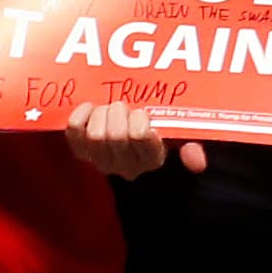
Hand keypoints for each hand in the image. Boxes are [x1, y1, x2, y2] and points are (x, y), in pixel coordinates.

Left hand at [66, 100, 206, 178]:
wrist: (130, 138)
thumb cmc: (159, 131)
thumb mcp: (180, 136)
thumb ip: (191, 146)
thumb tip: (197, 163)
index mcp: (152, 160)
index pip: (141, 138)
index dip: (140, 120)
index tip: (144, 113)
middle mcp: (125, 166)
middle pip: (116, 135)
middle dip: (121, 113)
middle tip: (126, 106)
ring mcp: (101, 161)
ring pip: (95, 135)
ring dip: (103, 114)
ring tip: (111, 108)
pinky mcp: (81, 152)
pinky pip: (74, 132)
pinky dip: (81, 115)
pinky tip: (92, 107)